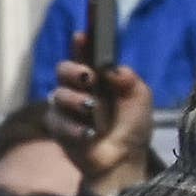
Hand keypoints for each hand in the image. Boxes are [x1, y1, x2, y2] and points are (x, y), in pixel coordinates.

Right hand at [48, 44, 154, 195]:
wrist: (123, 160)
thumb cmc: (133, 128)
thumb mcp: (139, 99)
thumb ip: (128, 80)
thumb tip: (111, 68)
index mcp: (99, 78)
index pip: (85, 55)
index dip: (81, 44)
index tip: (82, 36)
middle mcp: (78, 89)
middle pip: (63, 69)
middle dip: (73, 71)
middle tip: (88, 79)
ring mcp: (65, 108)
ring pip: (57, 94)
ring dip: (75, 101)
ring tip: (91, 111)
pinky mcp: (56, 128)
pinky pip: (56, 121)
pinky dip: (72, 127)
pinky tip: (87, 134)